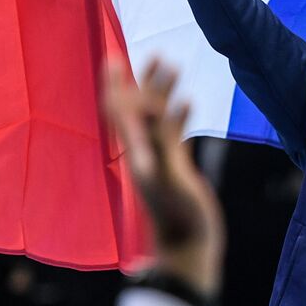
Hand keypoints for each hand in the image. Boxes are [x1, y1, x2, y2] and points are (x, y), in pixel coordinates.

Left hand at [103, 58, 223, 295]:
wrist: (188, 251)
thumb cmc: (181, 220)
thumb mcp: (170, 181)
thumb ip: (162, 147)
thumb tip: (154, 111)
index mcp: (137, 153)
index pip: (120, 111)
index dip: (116, 85)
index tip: (115, 58)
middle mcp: (144, 154)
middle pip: (139, 109)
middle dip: (145, 81)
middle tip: (157, 54)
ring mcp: (160, 162)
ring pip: (157, 119)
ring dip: (163, 93)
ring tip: (174, 66)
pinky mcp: (176, 171)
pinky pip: (174, 137)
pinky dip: (179, 117)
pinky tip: (190, 103)